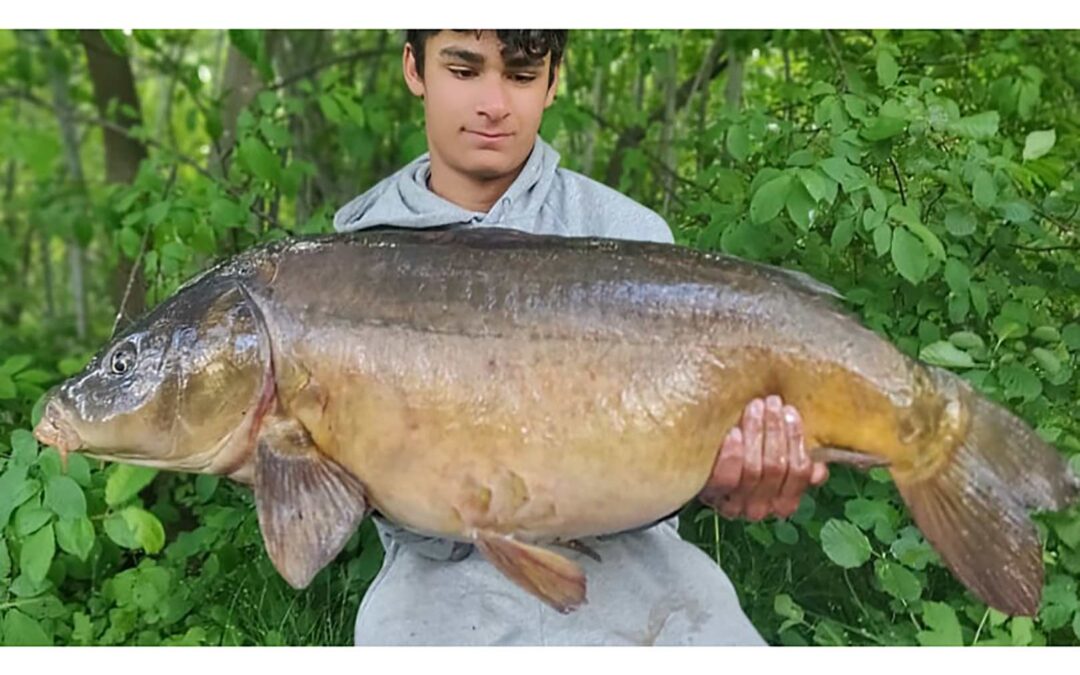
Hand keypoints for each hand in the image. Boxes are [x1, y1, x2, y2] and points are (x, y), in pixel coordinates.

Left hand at [698, 395, 828, 520]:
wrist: (703, 467)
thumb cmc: (746, 457)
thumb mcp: (775, 460)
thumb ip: (799, 463)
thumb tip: (819, 469)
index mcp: (784, 502)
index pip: (800, 472)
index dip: (796, 440)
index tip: (790, 411)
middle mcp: (761, 509)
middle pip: (776, 467)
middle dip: (776, 430)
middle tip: (772, 403)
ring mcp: (734, 504)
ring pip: (753, 469)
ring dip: (756, 433)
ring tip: (755, 408)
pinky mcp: (711, 495)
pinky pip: (726, 477)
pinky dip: (732, 453)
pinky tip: (734, 432)